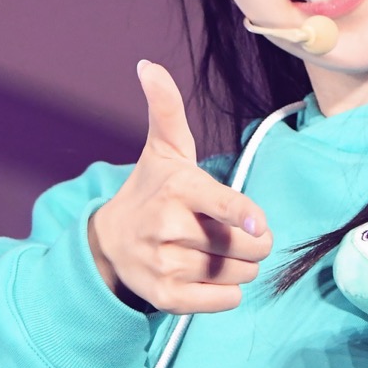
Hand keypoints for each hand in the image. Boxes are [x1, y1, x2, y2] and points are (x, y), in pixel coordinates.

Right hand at [88, 61, 272, 312]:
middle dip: (253, 242)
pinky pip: (224, 302)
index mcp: (177, 188)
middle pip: (245, 245)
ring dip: (241, 267)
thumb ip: (166, 108)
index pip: (220, 205)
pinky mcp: (166, 297)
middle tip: (236, 234)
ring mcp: (165, 264)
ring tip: (218, 253)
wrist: (110, 242)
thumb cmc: (151, 191)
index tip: (256, 223)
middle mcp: (168, 226)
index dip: (242, 215)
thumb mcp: (163, 150)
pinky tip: (209, 277)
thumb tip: (148, 65)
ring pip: (239, 274)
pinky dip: (228, 294)